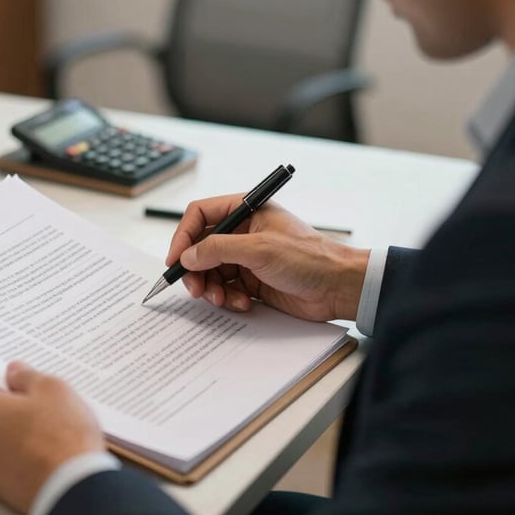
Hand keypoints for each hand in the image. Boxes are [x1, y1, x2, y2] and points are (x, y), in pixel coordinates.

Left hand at [0, 362, 104, 513]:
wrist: (70, 488)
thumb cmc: (60, 436)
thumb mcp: (52, 388)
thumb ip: (26, 376)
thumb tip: (15, 374)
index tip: (2, 374)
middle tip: (29, 399)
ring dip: (3, 428)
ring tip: (39, 425)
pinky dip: (10, 450)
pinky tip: (38, 447)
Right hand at [166, 194, 369, 321]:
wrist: (338, 287)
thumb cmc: (310, 258)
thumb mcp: (260, 249)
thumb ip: (219, 249)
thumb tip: (187, 256)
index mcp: (246, 211)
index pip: (201, 215)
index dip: (184, 235)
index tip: (175, 259)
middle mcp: (243, 231)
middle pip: (201, 247)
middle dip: (195, 269)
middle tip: (196, 288)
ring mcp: (246, 257)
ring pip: (210, 271)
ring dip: (211, 287)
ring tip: (222, 299)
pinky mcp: (252, 280)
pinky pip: (225, 288)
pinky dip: (227, 298)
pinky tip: (241, 303)